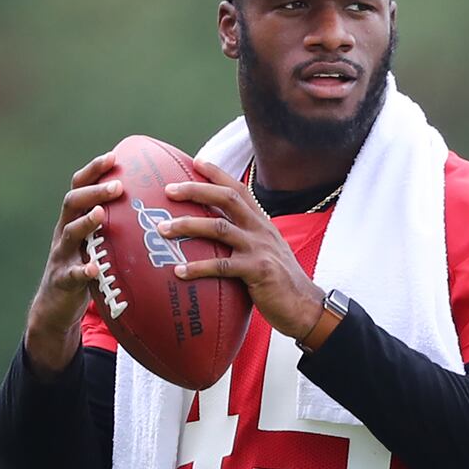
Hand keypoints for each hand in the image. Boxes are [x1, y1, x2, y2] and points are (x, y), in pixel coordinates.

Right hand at [25, 152, 123, 374]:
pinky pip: (71, 274)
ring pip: (69, 233)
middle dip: (94, 191)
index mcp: (74, 219)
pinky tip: (94, 268)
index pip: (80, 187)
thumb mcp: (98, 243)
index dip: (93, 170)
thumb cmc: (86, 268)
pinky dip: (82, 270)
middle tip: (118, 186)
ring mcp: (61, 256)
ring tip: (101, 215)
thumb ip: (116, 225)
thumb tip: (154, 207)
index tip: (114, 156)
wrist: (55, 306)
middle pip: (72, 203)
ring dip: (85, 222)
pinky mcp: (62, 281)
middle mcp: (64, 232)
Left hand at [159, 159, 324, 340]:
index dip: (218, 174)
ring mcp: (259, 249)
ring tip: (163, 230)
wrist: (305, 306)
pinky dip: (198, 268)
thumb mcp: (266, 251)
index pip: (239, 189)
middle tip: (168, 190)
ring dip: (188, 226)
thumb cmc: (280, 282)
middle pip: (226, 199)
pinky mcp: (258, 271)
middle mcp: (261, 230)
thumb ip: (246, 239)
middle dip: (196, 190)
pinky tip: (179, 271)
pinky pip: (222, 266)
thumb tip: (217, 235)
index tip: (196, 161)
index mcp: (262, 223)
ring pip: (219, 228)